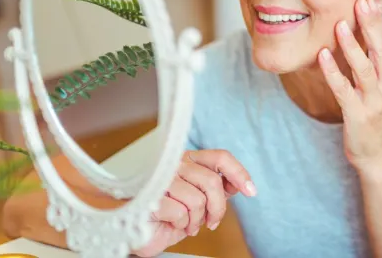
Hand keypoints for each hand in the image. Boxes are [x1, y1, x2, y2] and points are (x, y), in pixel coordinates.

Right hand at [133, 149, 256, 256]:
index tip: (251, 191)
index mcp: (187, 159)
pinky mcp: (151, 195)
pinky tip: (173, 225)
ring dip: (196, 220)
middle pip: (212, 182)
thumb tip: (239, 185)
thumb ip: (216, 188)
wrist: (130, 224)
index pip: (220, 157)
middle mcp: (175, 163)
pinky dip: (181, 225)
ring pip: (197, 200)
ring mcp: (162, 178)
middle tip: (212, 221)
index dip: (239, 173)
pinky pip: (181, 212)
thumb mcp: (196, 197)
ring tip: (188, 224)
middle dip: (217, 208)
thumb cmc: (164, 210)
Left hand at [318, 0, 381, 179]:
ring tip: (340, 25)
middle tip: (362, 1)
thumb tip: (357, 38)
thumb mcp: (376, 89)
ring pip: (364, 69)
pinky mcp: (357, 115)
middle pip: (381, 50)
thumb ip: (369, 65)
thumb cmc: (372, 118)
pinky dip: (333, 72)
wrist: (377, 157)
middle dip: (372, 25)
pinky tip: (322, 56)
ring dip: (352, 46)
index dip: (378, 21)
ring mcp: (372, 101)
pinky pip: (344, 90)